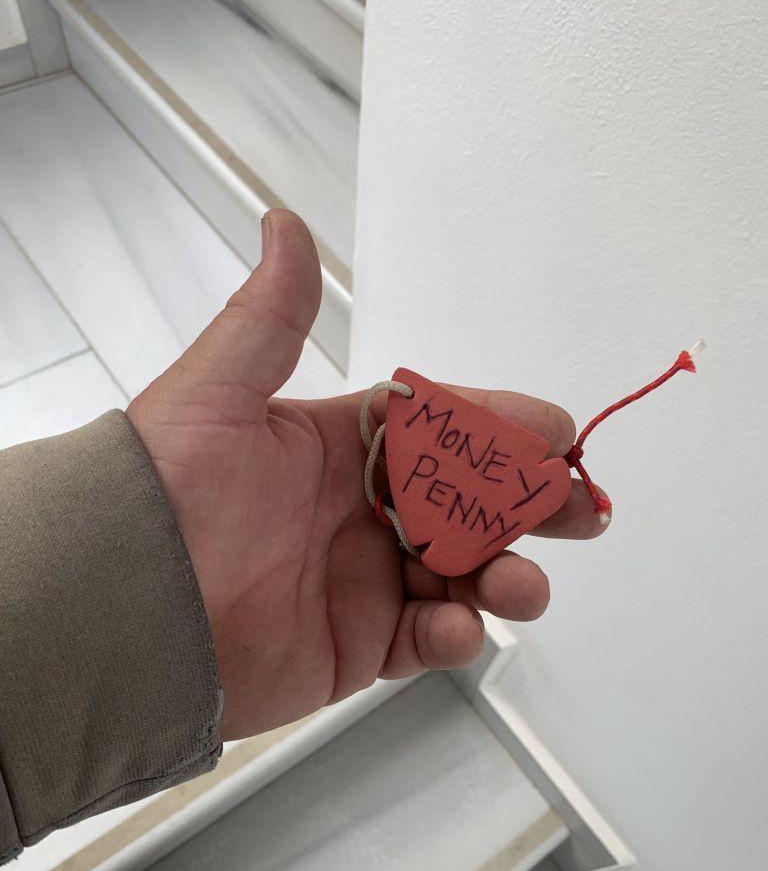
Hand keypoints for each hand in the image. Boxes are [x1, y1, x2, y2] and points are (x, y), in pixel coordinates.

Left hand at [127, 210, 606, 739]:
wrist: (124, 607)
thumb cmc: (168, 492)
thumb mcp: (218, 394)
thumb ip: (270, 318)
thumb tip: (283, 224)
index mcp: (339, 448)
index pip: (440, 430)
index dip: (499, 428)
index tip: (553, 431)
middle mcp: (360, 513)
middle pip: (468, 506)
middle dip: (530, 507)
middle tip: (578, 511)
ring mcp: (364, 581)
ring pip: (462, 576)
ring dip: (505, 576)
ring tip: (520, 582)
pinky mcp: (359, 645)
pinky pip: (427, 639)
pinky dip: (457, 633)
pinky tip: (460, 624)